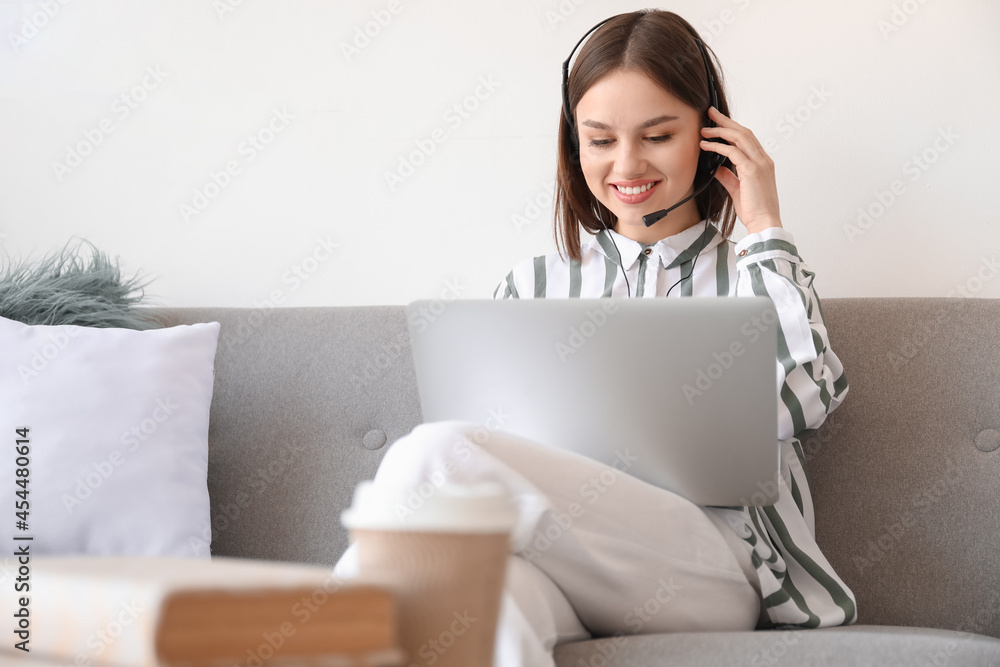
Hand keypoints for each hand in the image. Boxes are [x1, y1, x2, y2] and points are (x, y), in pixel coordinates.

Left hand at [700, 106, 782, 233]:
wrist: (764, 223)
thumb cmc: (754, 210)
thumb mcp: (738, 189)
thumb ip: (728, 176)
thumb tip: (717, 168)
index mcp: (762, 163)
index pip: (747, 139)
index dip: (732, 128)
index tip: (718, 123)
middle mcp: (763, 160)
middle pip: (743, 132)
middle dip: (726, 121)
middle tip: (711, 113)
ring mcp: (759, 163)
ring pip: (739, 137)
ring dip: (720, 130)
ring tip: (704, 128)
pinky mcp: (751, 170)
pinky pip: (732, 152)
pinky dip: (718, 146)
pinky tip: (706, 145)